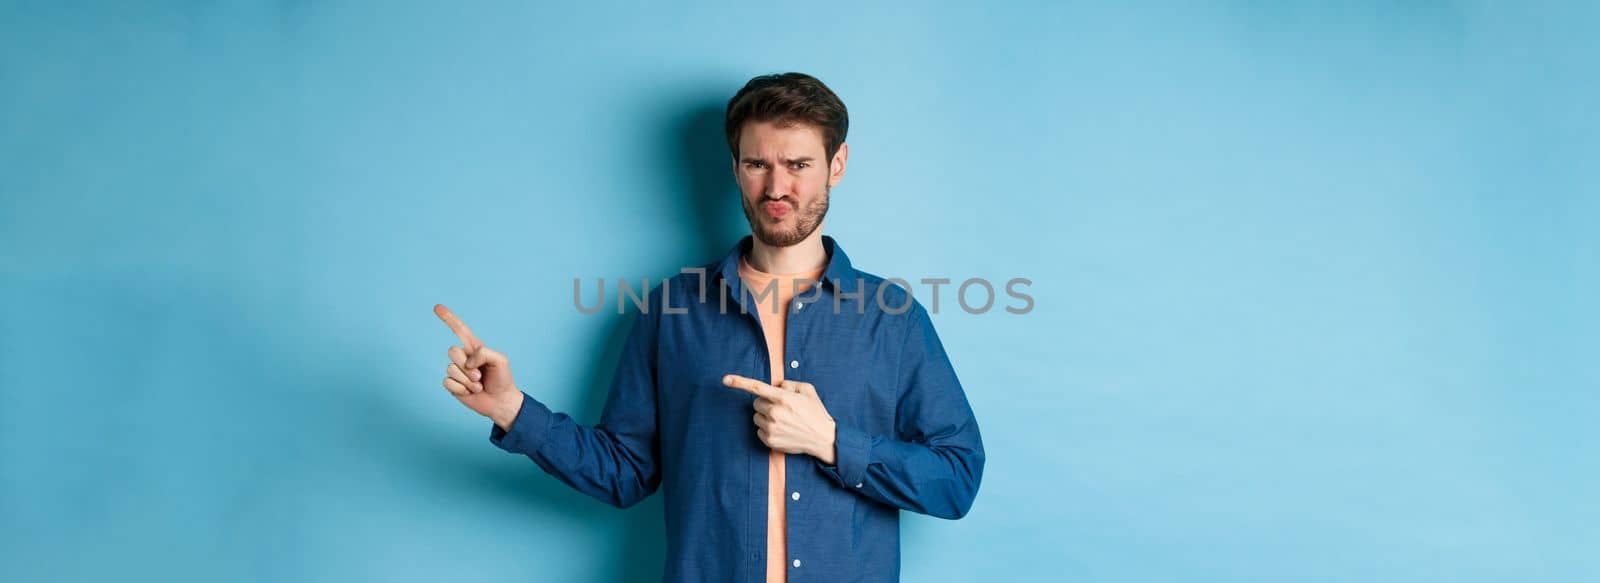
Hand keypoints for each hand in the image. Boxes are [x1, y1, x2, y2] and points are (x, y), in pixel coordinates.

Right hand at [434, 304, 522, 429]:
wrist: (501, 401)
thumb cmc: (502, 379)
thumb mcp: (500, 361)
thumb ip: (485, 353)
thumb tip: (467, 361)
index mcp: (475, 348)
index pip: (460, 329)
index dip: (449, 318)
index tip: (437, 307)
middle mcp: (464, 357)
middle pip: (452, 351)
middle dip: (467, 366)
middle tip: (480, 376)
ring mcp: (457, 371)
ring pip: (451, 369)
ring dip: (468, 380)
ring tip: (479, 385)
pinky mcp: (452, 385)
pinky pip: (448, 382)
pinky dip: (461, 389)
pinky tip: (470, 392)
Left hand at [722, 374, 837, 464]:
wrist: (823, 438)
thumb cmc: (816, 412)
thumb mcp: (807, 390)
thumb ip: (789, 384)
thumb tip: (776, 386)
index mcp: (783, 398)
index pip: (756, 387)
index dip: (739, 382)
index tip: (725, 379)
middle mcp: (774, 413)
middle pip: (756, 403)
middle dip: (765, 403)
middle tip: (780, 408)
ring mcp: (771, 428)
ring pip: (756, 417)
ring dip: (766, 416)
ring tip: (784, 420)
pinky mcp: (769, 440)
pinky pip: (759, 430)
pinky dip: (767, 429)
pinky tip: (782, 430)